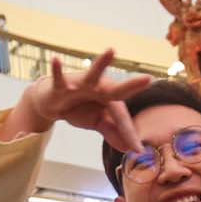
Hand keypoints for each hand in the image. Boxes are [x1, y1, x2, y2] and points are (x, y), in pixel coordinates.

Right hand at [10, 49, 147, 150]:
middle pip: (117, 89)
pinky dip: (56, 69)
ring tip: (111, 51)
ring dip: (101, 63)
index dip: (128, 133)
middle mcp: (99, 87)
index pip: (122, 117)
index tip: (137, 149)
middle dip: (132, 85)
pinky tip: (55, 59)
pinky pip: (59, 77)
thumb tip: (131, 150)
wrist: (52, 102)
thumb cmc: (79, 108)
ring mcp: (80, 84)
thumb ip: (114, 133)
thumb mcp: (98, 123)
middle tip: (148, 79)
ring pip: (93, 73)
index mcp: (110, 98)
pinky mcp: (61, 84)